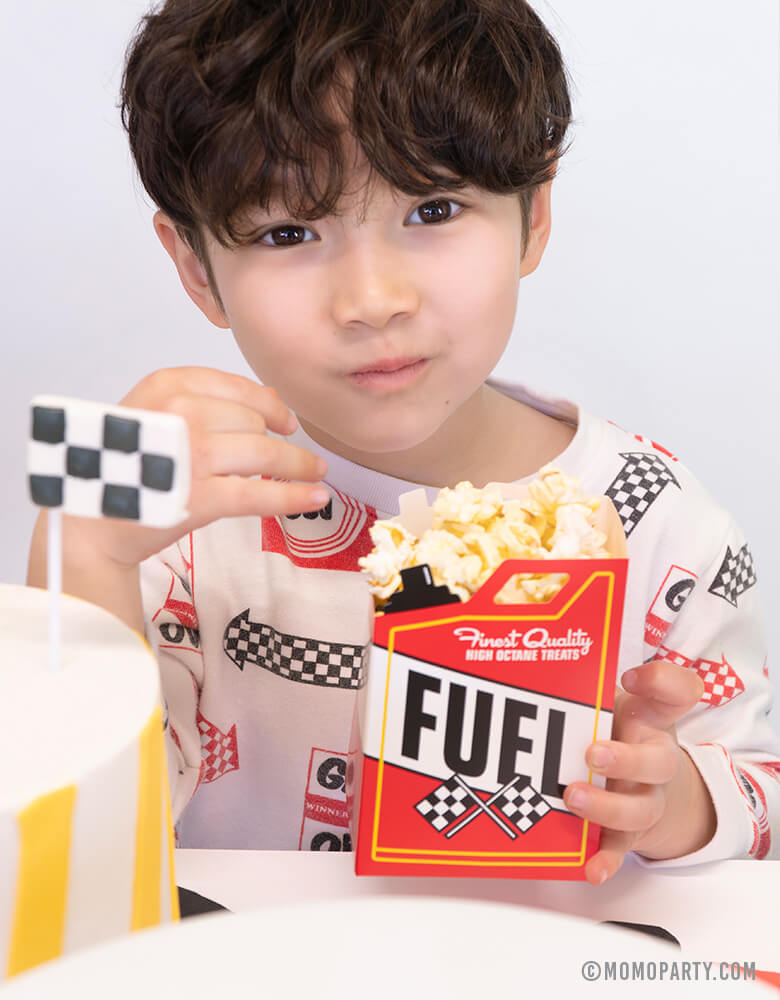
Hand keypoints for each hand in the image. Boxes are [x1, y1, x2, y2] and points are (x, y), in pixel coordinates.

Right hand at [63, 366, 328, 567]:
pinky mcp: (200, 497)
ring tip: (316, 474)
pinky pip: (261, 493)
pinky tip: (315, 497)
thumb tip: (274, 399)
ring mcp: (190, 455)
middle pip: (255, 422)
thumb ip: (208, 401)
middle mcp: (178, 413)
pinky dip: (294, 496)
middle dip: (279, 443)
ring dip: (298, 465)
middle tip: (299, 459)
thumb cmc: (126, 469)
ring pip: (265, 452)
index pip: (238, 388)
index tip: (285, 421)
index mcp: (167, 385)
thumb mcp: (156, 415)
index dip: (269, 406)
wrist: (91, 523)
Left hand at [562, 659, 716, 885]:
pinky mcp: (627, 832)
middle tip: (592, 753)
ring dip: (606, 806)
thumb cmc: (617, 730)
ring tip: (573, 796)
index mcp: (653, 719)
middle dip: (626, 760)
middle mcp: (656, 760)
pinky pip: (619, 849)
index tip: (630, 677)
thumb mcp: (610, 698)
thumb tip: (557, 668)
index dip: (659, 682)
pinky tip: (590, 869)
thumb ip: (590, 680)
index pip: (676, 692)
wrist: (643, 781)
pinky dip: (605, 860)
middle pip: (657, 763)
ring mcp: (645, 799)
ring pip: (638, 810)